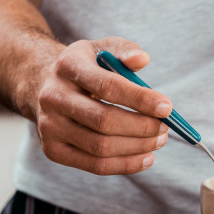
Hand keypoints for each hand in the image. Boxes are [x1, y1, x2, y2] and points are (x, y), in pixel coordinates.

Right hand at [28, 38, 171, 175]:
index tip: (167, 108)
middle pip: (104, 121)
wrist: (46, 84)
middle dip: (142, 127)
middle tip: (165, 127)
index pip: (107, 86)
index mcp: (68, 66)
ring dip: (137, 147)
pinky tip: (146, 158)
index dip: (140, 99)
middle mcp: (53, 97)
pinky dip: (124, 165)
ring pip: (100, 147)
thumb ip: (125, 50)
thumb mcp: (103, 48)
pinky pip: (93, 165)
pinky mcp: (52, 150)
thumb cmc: (87, 66)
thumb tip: (142, 59)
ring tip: (159, 140)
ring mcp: (49, 126)